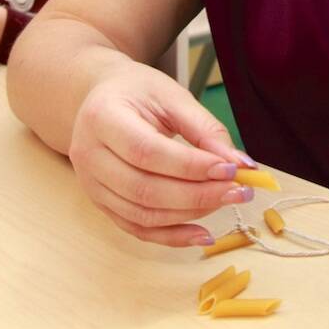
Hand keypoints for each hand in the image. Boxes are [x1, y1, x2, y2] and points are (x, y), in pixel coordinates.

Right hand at [70, 59, 255, 246]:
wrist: (99, 99)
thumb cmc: (137, 92)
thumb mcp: (172, 96)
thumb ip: (205, 129)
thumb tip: (240, 165)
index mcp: (102, 118)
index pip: (147, 152)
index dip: (190, 166)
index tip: (230, 170)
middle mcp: (88, 155)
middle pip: (143, 189)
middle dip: (197, 195)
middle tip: (238, 191)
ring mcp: (91, 184)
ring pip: (142, 214)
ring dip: (189, 214)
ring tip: (225, 201)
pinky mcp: (101, 203)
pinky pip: (137, 228)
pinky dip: (172, 236)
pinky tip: (203, 234)